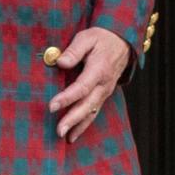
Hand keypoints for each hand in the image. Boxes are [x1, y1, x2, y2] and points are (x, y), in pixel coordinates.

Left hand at [47, 27, 129, 142]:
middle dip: (72, 119)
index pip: (81, 87)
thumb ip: (73, 51)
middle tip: (58, 130)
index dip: (67, 98)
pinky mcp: (103, 94)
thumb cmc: (101, 38)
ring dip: (78, 125)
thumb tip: (60, 62)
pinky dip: (85, 124)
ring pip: (92, 112)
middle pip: (87, 105)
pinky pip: (94, 111)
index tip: (51, 106)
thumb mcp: (86, 38)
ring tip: (65, 137)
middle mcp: (103, 85)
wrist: (122, 42)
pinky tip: (74, 134)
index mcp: (98, 70)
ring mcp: (105, 91)